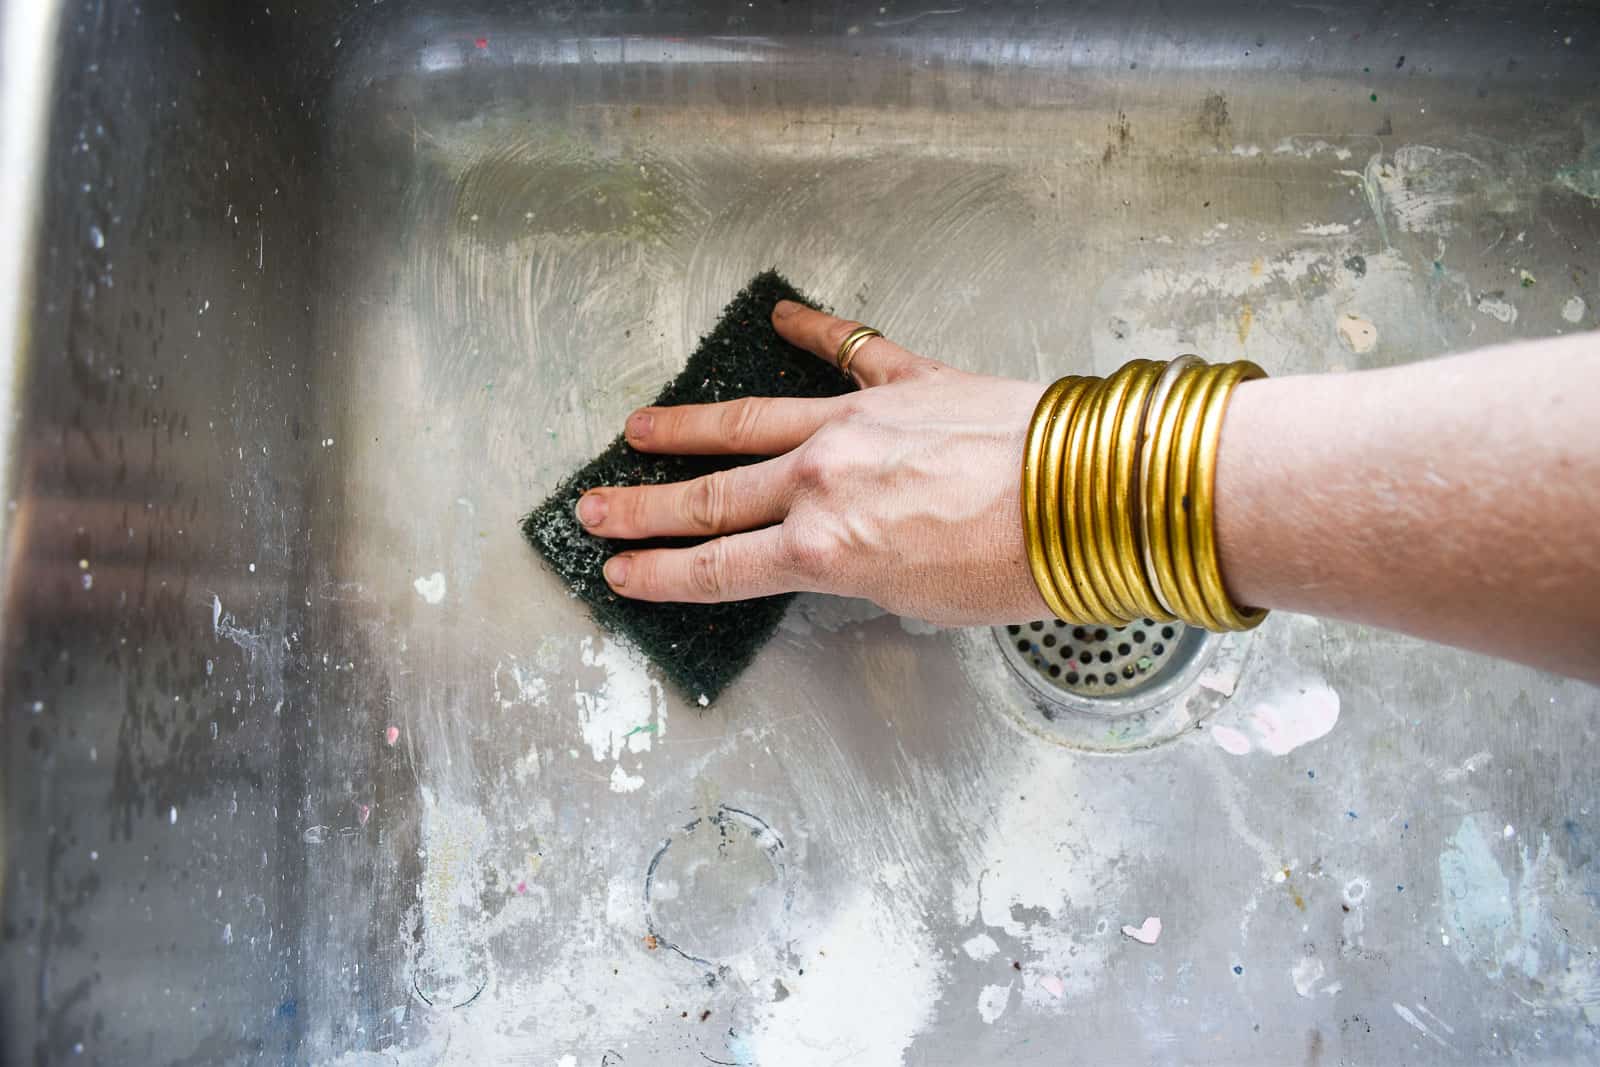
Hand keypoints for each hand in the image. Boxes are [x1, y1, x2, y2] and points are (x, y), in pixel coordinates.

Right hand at [573, 301, 1050, 624]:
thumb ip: (867, 574)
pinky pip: (850, 350)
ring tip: (639, 427)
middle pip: (713, 496)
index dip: (661, 573)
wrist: (1087, 494)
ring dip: (691, 427)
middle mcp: (822, 480)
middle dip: (647, 507)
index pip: (720, 568)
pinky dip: (814, 332)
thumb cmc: (1018, 566)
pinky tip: (778, 317)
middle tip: (595, 507)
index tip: (617, 570)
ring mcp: (859, 422)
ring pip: (753, 421)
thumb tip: (853, 553)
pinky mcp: (907, 381)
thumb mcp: (924, 601)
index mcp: (824, 549)